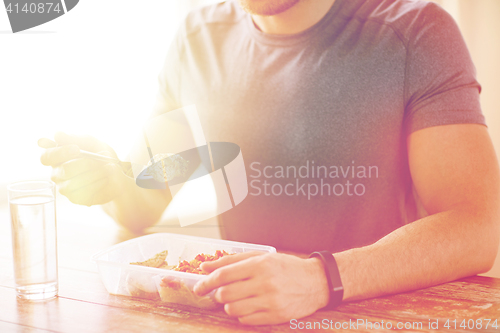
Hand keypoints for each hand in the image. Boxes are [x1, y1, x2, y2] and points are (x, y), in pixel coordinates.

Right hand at [40, 132, 129, 205]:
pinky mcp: (76, 198)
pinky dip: (98, 184)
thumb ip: (76, 139)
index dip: (60, 153)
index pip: (46, 157)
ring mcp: (64, 188)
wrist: (115, 172)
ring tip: (109, 167)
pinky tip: (106, 178)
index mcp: (55, 157)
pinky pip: (84, 194)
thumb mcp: (91, 142)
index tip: (76, 149)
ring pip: (74, 184)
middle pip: (64, 171)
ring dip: (95, 174)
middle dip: (86, 163)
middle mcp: (56, 174)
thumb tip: (57, 134)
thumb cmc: (98, 153)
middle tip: (102, 158)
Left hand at [193, 252, 329, 324]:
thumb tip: (205, 267)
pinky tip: (248, 306)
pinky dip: (241, 314)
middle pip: (225, 294)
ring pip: (233, 309)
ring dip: (229, 306)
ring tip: (237, 299)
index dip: (206, 282)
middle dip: (218, 295)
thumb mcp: (261, 257)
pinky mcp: (275, 316)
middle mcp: (264, 282)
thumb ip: (232, 261)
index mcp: (259, 265)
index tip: (198, 287)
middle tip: (221, 293)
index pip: (224, 275)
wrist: (316, 282)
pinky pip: (245, 319)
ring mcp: (270, 301)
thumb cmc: (286, 267)